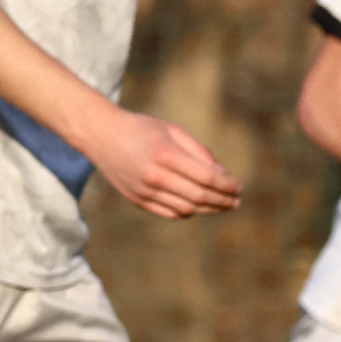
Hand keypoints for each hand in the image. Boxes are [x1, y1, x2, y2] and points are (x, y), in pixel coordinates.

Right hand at [88, 107, 238, 218]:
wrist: (101, 135)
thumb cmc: (142, 129)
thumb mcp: (173, 130)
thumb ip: (199, 151)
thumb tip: (221, 174)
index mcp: (166, 154)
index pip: (206, 177)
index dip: (226, 185)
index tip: (239, 187)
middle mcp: (155, 175)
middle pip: (199, 196)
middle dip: (223, 201)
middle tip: (236, 201)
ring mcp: (144, 190)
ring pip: (186, 208)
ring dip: (208, 209)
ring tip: (222, 205)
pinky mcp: (137, 199)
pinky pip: (170, 213)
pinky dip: (188, 212)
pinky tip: (198, 207)